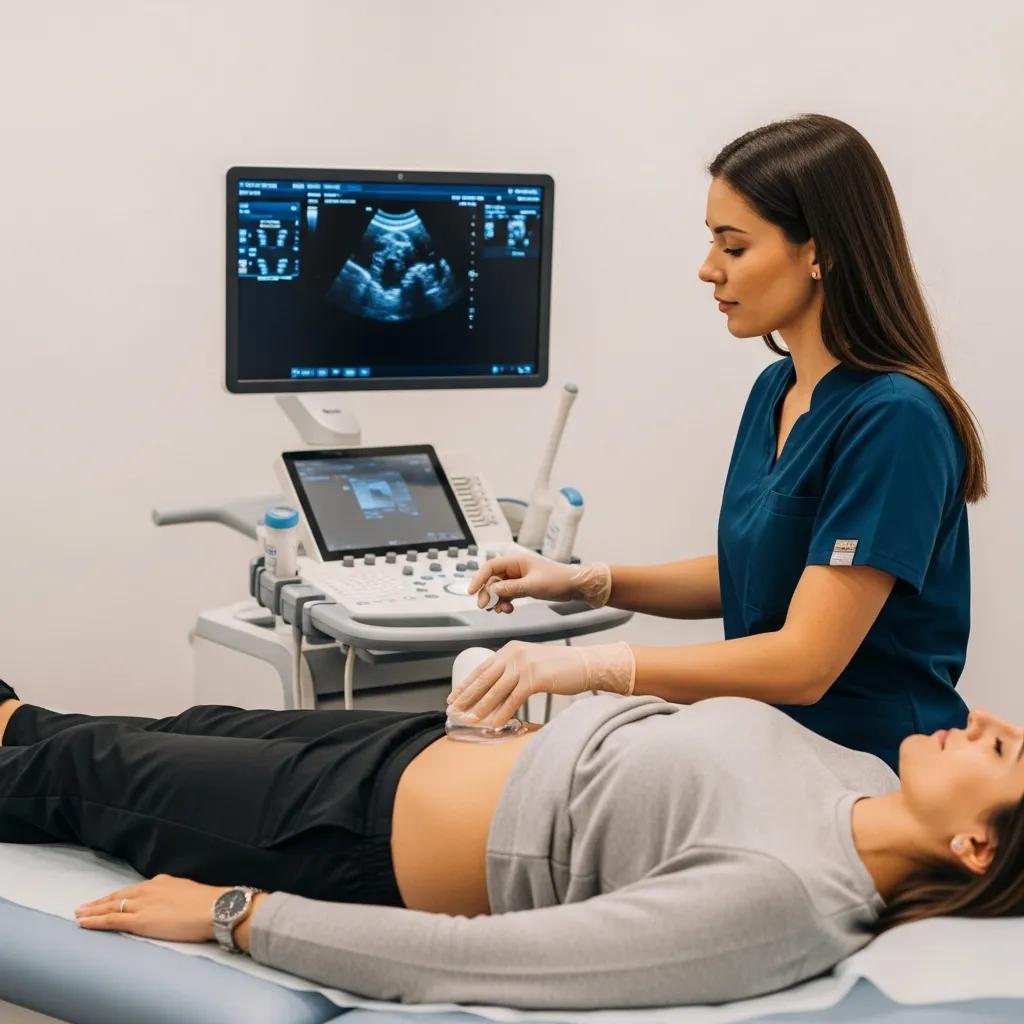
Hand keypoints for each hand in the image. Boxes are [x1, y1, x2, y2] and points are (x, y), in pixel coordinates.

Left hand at [75, 873, 229, 943]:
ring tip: (79, 914)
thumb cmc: (208, 904)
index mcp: (162, 882)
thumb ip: (176, 897)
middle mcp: (149, 890)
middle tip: (83, 907)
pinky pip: (112, 920)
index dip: (118, 895)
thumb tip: (175, 905)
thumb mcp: (189, 893)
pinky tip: (84, 923)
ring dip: (93, 911)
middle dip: (99, 902)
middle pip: (118, 896)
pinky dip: (96, 921)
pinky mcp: (140, 920)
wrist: (214, 908)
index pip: (133, 890)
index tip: (107, 899)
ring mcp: (142, 904)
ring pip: (111, 907)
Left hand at [447, 639, 634, 727]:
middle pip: (483, 679)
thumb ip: (513, 672)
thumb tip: (494, 692)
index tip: (453, 697)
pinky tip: (496, 723)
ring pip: (495, 690)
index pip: (481, 669)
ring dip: (481, 708)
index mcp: (510, 650)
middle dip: (466, 697)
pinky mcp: (535, 678)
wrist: (584, 664)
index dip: (465, 685)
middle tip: (453, 711)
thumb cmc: (559, 668)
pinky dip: (503, 713)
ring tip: (470, 721)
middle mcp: (513, 654)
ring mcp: (524, 665)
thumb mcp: (531, 663)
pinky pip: (513, 699)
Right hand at [467, 552, 611, 613]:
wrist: (575, 586)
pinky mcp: (523, 586)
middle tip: (485, 606)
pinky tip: (508, 609)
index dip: (479, 578)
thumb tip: (493, 591)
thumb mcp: (533, 585)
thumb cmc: (558, 580)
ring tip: (502, 610)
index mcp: (516, 560)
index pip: (490, 567)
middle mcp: (515, 568)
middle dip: (487, 593)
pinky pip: (507, 593)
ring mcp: (518, 577)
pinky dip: (505, 601)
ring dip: (497, 600)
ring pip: (499, 588)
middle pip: (492, 579)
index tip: (471, 591)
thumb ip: (511, 588)